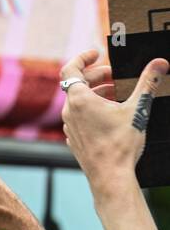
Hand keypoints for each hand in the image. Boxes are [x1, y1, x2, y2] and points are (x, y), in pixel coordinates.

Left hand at [59, 50, 166, 193]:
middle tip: (114, 74)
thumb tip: (159, 64)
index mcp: (79, 99)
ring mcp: (69, 125)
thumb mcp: (138, 110)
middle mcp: (69, 110)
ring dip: (96, 92)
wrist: (110, 176)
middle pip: (77, 83)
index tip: (97, 53)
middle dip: (96, 75)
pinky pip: (79, 115)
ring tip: (116, 93)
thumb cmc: (120, 144)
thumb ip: (147, 84)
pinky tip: (109, 114)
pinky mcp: (74, 137)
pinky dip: (92, 108)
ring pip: (78, 100)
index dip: (83, 57)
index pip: (70, 68)